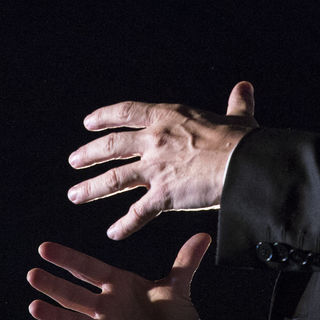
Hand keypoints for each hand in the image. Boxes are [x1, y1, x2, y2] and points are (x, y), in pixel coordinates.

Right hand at [26, 233, 211, 319]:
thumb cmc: (172, 312)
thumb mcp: (178, 285)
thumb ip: (186, 261)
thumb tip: (205, 236)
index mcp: (118, 284)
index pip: (88, 268)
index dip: (67, 258)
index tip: (44, 248)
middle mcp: (107, 305)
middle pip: (75, 294)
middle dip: (53, 285)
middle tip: (31, 274)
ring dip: (56, 316)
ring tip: (33, 306)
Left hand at [68, 82, 257, 239]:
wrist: (245, 166)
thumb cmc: (244, 141)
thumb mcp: (238, 117)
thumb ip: (237, 103)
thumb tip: (245, 87)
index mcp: (168, 117)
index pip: (126, 112)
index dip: (104, 117)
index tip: (88, 124)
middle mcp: (154, 141)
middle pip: (112, 146)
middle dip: (89, 154)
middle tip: (74, 161)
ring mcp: (156, 169)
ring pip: (115, 178)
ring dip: (92, 188)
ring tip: (74, 195)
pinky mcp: (164, 196)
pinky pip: (138, 213)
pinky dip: (124, 224)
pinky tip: (113, 232)